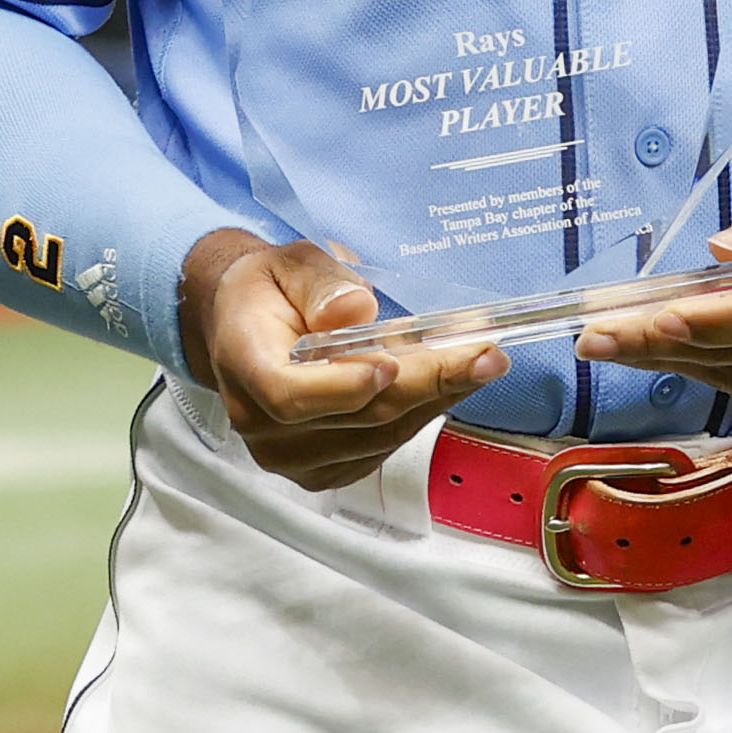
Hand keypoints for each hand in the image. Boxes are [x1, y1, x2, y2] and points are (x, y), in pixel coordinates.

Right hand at [178, 227, 507, 492]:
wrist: (249, 327)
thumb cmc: (272, 291)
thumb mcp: (290, 262)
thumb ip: (321, 283)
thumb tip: (355, 310)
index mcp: (244, 364)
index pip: (289, 395)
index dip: (344, 386)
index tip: (394, 364)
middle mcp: (262, 424)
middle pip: (356, 417)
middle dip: (429, 383)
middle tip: (487, 355)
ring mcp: (294, 457)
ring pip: (381, 435)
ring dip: (437, 397)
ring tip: (480, 359)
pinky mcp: (327, 470)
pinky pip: (386, 447)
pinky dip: (423, 412)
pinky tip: (449, 381)